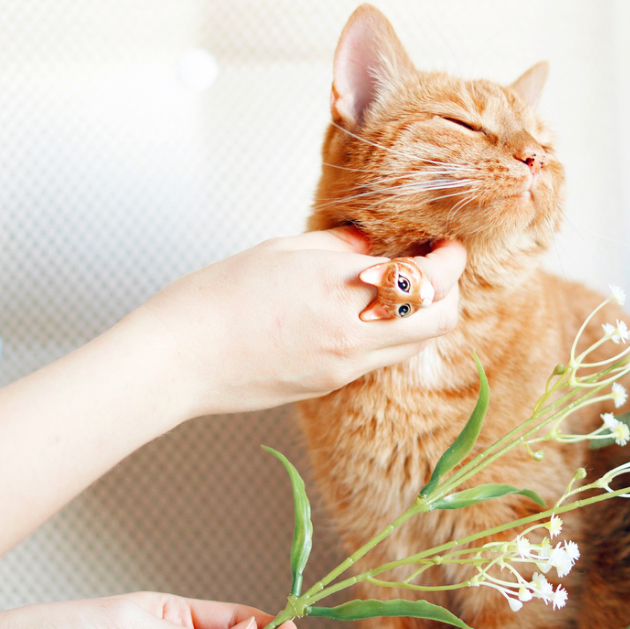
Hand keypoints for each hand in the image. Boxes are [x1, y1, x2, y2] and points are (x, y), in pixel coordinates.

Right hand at [139, 229, 465, 416]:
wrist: (180, 359)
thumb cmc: (218, 297)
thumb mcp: (282, 251)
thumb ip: (337, 246)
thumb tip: (370, 243)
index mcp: (340, 285)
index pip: (429, 278)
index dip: (450, 261)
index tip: (445, 246)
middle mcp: (354, 331)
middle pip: (441, 320)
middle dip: (449, 293)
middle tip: (434, 269)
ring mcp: (345, 364)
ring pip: (415, 344)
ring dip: (421, 317)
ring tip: (399, 291)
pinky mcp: (330, 385)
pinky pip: (380, 359)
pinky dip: (389, 336)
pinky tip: (364, 316)